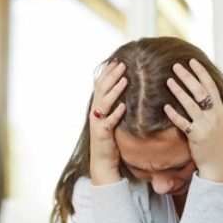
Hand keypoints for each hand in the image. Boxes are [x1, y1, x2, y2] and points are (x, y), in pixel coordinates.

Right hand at [89, 60, 127, 184]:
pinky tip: (123, 106)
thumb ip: (115, 106)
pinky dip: (116, 113)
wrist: (102, 162)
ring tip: (125, 79)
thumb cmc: (110, 140)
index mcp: (97, 107)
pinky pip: (109, 122)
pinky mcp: (103, 134)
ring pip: (104, 103)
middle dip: (112, 76)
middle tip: (122, 64)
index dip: (108, 72)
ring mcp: (98, 123)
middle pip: (102, 90)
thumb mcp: (111, 119)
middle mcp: (95, 113)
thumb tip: (127, 92)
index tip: (117, 60)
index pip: (100, 85)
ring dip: (115, 90)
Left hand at [164, 59, 222, 183]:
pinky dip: (174, 114)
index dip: (201, 73)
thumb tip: (198, 92)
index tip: (192, 61)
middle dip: (188, 77)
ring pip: (191, 104)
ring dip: (179, 91)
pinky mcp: (196, 137)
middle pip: (200, 91)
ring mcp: (206, 126)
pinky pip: (183, 123)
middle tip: (175, 66)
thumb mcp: (217, 122)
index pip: (211, 86)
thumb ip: (209, 108)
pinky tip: (165, 107)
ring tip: (168, 80)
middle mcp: (214, 115)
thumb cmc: (215, 142)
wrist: (218, 164)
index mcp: (220, 110)